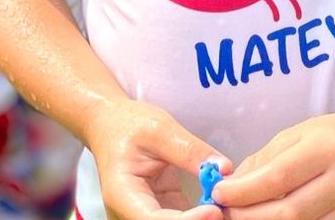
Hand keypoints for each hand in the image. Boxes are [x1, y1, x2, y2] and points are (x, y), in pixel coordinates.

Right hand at [87, 98, 231, 219]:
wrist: (109, 125)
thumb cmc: (127, 123)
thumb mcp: (159, 128)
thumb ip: (190, 150)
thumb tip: (224, 169)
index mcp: (123, 194)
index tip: (215, 211)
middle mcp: (129, 213)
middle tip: (226, 207)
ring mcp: (144, 215)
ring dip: (201, 218)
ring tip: (224, 203)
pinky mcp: (160, 212)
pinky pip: (183, 219)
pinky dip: (201, 214)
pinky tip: (219, 202)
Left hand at [211, 108, 334, 219]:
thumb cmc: (331, 136)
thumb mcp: (295, 135)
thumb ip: (263, 161)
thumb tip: (231, 185)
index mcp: (326, 149)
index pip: (279, 177)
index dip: (245, 191)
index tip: (219, 193)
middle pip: (288, 213)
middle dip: (249, 216)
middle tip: (224, 211)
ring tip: (242, 218)